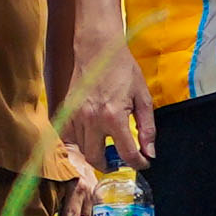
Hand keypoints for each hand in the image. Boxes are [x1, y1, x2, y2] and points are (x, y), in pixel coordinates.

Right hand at [65, 25, 154, 169]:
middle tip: (120, 161)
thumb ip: (147, 128)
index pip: (126, 154)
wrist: (97, 48)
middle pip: (97, 159)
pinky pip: (67, 138)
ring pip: (81, 150)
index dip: (138, 163)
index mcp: (114, 117)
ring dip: (94, 154)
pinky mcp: (66, 111)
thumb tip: (149, 153)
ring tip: (106, 148)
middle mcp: (92, 120)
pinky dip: (77, 143)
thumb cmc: (123, 69)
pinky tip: (89, 137)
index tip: (143, 163)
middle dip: (110, 166)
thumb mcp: (143, 98)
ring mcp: (75, 116)